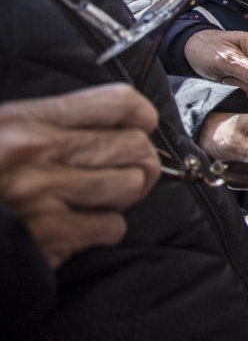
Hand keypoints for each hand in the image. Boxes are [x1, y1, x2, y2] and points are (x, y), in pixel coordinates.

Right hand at [0, 84, 159, 268]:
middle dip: (139, 159)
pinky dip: (104, 229)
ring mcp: (45, 196)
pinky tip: (82, 226)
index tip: (141, 126)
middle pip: (134, 146)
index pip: (116, 103)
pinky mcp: (48, 237)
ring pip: (130, 185)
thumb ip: (49, 123)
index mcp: (28, 120)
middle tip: (127, 168)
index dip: (141, 115)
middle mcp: (39, 154)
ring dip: (125, 194)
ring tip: (103, 196)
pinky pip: (110, 228)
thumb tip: (109, 122)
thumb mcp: (2, 129)